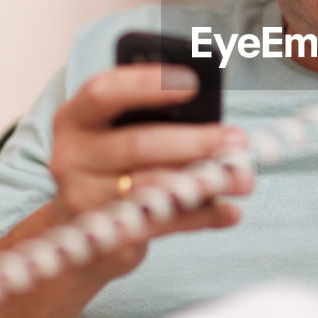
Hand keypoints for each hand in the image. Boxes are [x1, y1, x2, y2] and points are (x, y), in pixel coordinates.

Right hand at [47, 63, 252, 276]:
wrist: (80, 230)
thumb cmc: (114, 166)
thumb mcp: (120, 135)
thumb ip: (156, 123)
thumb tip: (219, 130)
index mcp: (75, 118)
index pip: (104, 93)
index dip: (146, 85)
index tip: (193, 83)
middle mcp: (71, 156)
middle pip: (139, 144)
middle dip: (195, 141)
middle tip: (238, 140)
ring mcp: (84, 199)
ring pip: (155, 186)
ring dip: (207, 180)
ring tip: (245, 177)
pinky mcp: (108, 234)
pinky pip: (164, 222)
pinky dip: (203, 216)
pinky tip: (230, 210)